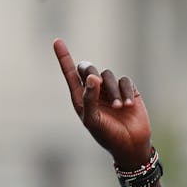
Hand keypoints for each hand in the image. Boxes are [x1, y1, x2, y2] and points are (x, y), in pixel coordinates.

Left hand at [53, 39, 152, 169]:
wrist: (130, 145)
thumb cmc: (107, 135)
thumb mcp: (93, 120)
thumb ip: (89, 98)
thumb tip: (91, 77)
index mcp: (80, 98)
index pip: (70, 74)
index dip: (63, 57)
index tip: (57, 41)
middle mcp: (94, 91)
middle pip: (87, 68)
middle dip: (91, 72)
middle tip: (97, 83)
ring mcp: (111, 90)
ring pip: (108, 74)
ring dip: (112, 90)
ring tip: (119, 107)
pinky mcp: (128, 90)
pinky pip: (124, 80)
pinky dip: (126, 91)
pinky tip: (128, 105)